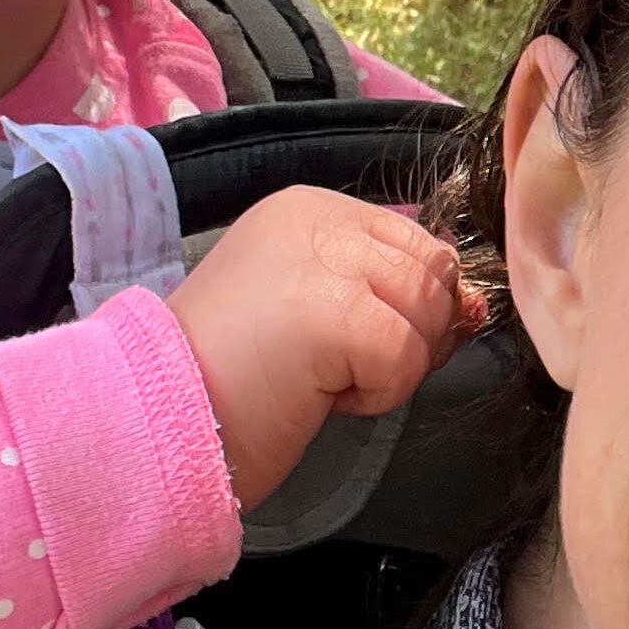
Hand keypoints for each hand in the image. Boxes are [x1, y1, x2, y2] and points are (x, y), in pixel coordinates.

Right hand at [163, 186, 481, 508]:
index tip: (358, 344)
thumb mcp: (311, 312)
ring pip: (428, 310)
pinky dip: (378, 392)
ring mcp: (324, 259)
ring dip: (391, 365)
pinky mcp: (334, 312)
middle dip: (410, 334)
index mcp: (306, 209)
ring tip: (320, 377)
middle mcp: (315, 218)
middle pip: (431, 271)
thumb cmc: (229, 379)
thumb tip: (472, 305)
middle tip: (343, 369)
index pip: (414, 241)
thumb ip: (386, 293)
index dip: (411, 302)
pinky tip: (320, 395)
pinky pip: (407, 355)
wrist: (156, 419)